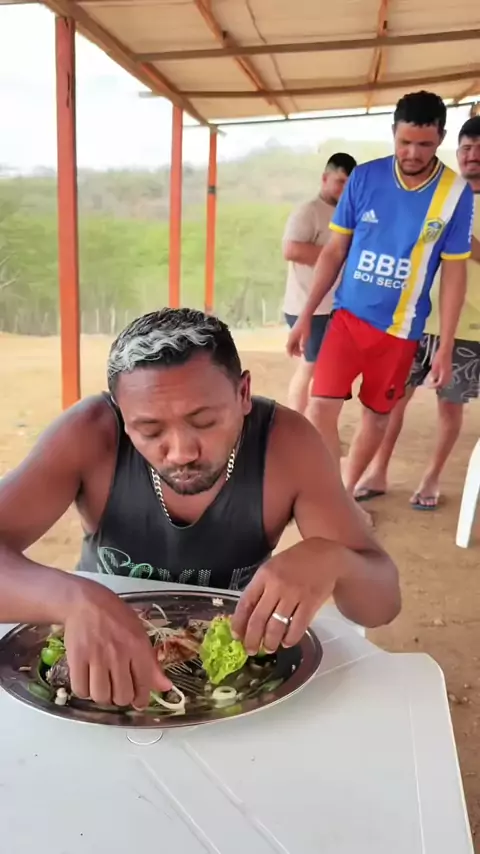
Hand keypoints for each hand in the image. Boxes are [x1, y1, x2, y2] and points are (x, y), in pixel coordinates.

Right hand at [63, 580, 171, 707]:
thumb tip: (166, 687)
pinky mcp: (76, 658)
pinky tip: (87, 681)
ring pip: (101, 696)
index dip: (141, 700)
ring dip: (102, 696)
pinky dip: (84, 691)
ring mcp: (96, 657)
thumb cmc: (116, 617)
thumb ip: (151, 663)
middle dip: (121, 698)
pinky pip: (81, 690)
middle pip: (122, 696)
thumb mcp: (140, 634)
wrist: (86, 602)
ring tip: (102, 685)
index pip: (144, 685)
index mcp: (138, 647)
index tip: (137, 701)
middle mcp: (119, 654)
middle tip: (117, 689)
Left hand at [231, 540, 339, 653]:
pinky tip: (286, 642)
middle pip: (259, 619)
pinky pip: (297, 626)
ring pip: (277, 626)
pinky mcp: (311, 602)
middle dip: (252, 639)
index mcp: (264, 575)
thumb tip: (247, 615)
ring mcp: (294, 594)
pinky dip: (290, 638)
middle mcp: (277, 585)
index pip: (245, 603)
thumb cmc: (295, 561)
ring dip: (270, 642)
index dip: (239, 622)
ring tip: (268, 648)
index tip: (236, 636)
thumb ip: (260, 587)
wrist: (324, 555)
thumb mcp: (272, 567)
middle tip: (250, 650)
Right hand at [286, 316, 310, 356]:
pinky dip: (296, 343)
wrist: (305, 315)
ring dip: (295, 347)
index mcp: (292, 337)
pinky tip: (301, 345)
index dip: (289, 352)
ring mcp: (292, 333)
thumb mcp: (306, 335)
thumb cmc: (305, 325)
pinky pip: (294, 339)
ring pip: (292, 342)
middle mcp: (291, 335)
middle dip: (294, 351)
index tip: (291, 357)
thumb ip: (303, 343)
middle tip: (299, 355)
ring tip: (301, 351)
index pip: (288, 346)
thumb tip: (302, 350)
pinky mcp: (295, 331)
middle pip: (290, 345)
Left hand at [428, 348, 451, 388]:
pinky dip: (443, 380)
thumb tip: (432, 381)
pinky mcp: (450, 370)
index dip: (435, 386)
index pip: (440, 384)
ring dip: (441, 383)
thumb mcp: (434, 366)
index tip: (430, 386)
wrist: (446, 350)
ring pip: (446, 381)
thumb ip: (434, 374)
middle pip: (444, 384)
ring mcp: (450, 372)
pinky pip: (447, 378)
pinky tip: (439, 378)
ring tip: (435, 382)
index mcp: (445, 374)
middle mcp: (448, 374)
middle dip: (438, 386)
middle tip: (432, 385)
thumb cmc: (439, 357)